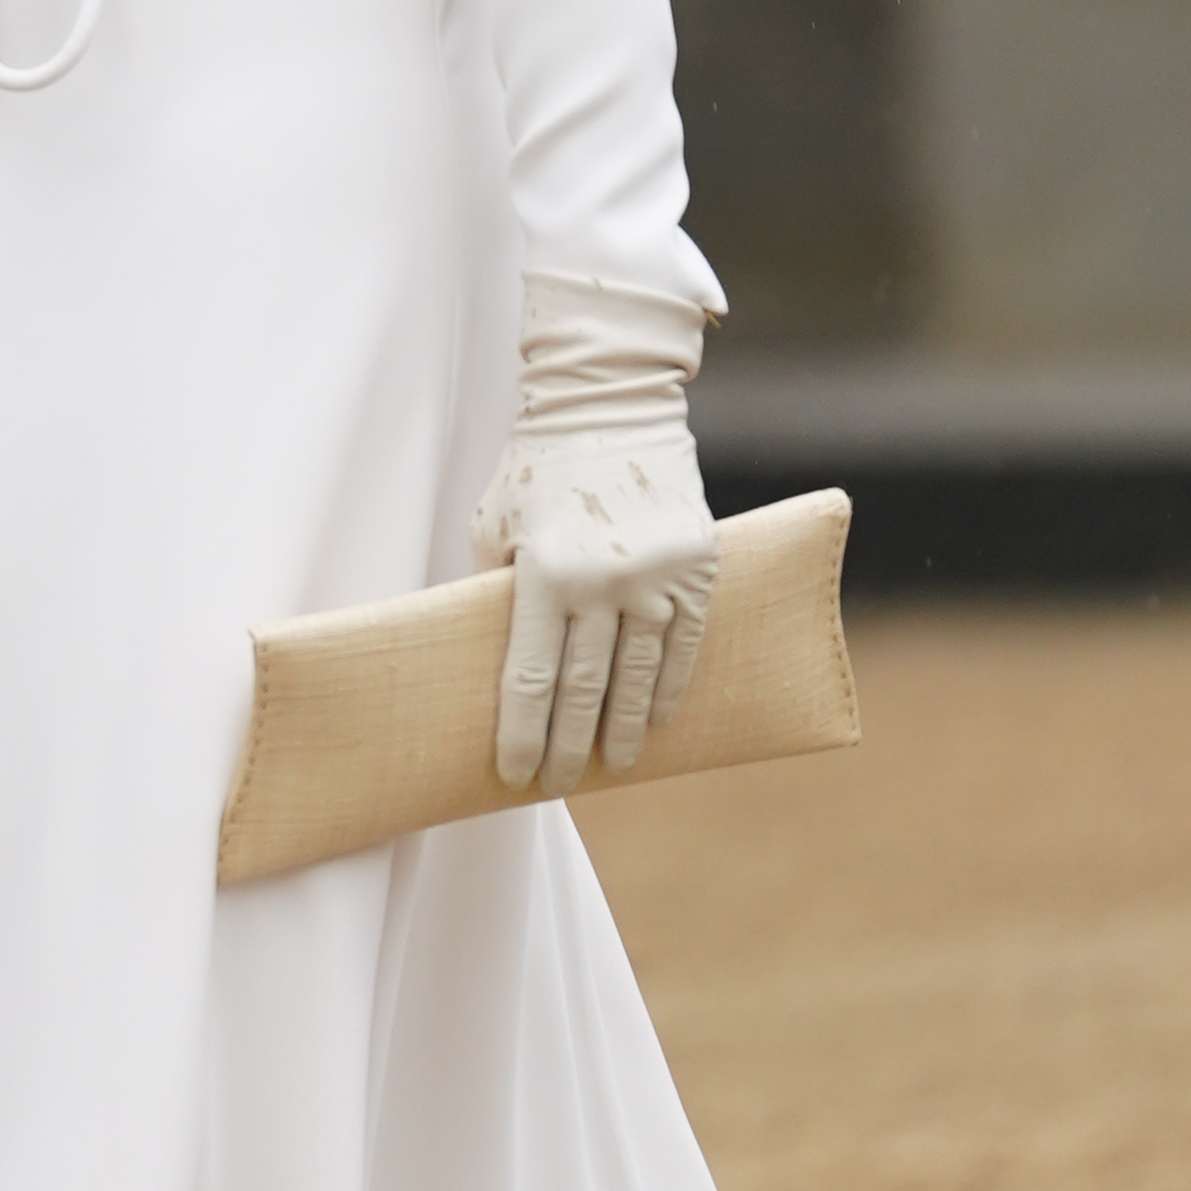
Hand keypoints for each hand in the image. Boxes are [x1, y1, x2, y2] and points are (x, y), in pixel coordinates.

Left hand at [468, 272, 720, 794]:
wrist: (611, 406)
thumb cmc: (537, 471)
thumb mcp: (495, 527)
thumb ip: (494, 592)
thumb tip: (492, 663)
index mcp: (543, 572)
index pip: (532, 676)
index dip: (524, 733)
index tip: (517, 775)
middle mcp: (602, 581)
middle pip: (585, 689)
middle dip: (570, 745)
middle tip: (559, 784)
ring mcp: (657, 575)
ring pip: (640, 675)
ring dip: (626, 728)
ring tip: (615, 765)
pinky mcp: (698, 566)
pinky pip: (685, 644)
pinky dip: (670, 687)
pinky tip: (658, 717)